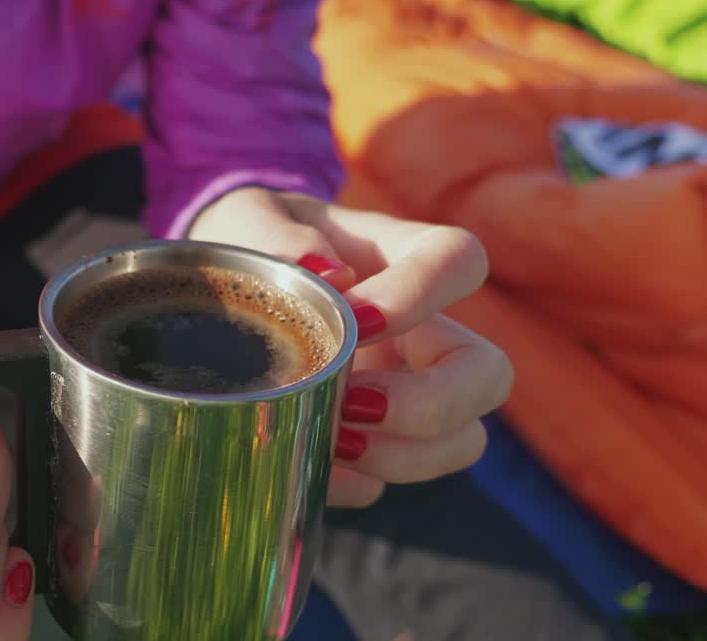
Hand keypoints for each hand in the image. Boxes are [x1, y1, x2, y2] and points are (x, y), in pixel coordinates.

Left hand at [189, 188, 512, 506]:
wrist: (219, 288)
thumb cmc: (247, 241)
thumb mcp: (248, 222)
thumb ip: (278, 238)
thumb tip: (328, 276)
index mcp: (398, 258)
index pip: (457, 260)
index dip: (424, 296)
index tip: (360, 321)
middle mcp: (419, 331)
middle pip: (487, 373)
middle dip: (434, 404)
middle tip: (356, 404)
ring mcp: (402, 391)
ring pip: (461, 440)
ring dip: (403, 457)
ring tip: (330, 442)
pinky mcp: (367, 440)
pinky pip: (385, 481)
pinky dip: (352, 485)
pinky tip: (302, 468)